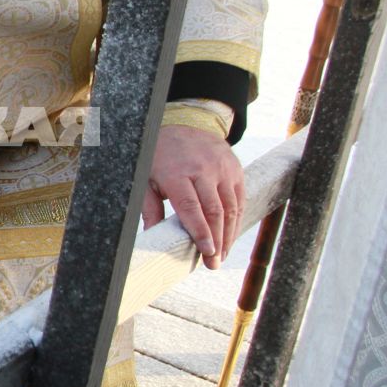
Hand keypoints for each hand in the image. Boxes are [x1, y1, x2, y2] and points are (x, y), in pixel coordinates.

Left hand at [142, 124, 243, 268]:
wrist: (187, 122)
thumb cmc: (161, 155)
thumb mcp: (147, 179)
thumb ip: (149, 208)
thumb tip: (152, 237)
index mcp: (177, 173)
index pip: (191, 208)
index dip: (200, 232)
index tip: (207, 252)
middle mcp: (203, 170)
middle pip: (214, 211)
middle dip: (217, 241)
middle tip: (214, 263)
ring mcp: (222, 168)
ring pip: (231, 207)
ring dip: (229, 234)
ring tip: (223, 254)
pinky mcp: (235, 168)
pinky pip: (239, 198)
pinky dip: (237, 219)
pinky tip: (231, 235)